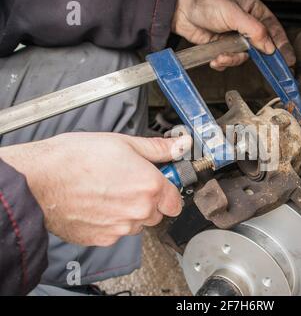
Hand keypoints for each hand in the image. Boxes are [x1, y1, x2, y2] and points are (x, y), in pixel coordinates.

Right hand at [0, 133, 191, 246]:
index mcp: (150, 186)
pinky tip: (97, 204)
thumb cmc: (76, 159)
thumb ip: (157, 149)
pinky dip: (111, 221)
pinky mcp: (103, 238)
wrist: (40, 180)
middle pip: (156, 213)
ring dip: (129, 212)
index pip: (175, 201)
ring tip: (108, 191)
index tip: (159, 182)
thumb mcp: (123, 143)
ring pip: (136, 224)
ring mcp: (121, 227)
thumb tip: (180, 146)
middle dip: (147, 200)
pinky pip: (116, 232)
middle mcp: (139, 211)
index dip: (168, 190)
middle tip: (127, 183)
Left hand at [172, 0, 294, 70]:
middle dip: (254, 58)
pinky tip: (215, 58)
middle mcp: (246, 26)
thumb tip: (269, 47)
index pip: (273, 30)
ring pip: (242, 57)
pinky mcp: (221, 47)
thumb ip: (254, 31)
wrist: (181, 8)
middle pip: (259, 48)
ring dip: (232, 60)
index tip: (288, 60)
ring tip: (221, 56)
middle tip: (260, 67)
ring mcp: (233, 37)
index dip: (282, 46)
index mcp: (254, 12)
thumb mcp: (234, 13)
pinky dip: (222, 63)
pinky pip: (228, 60)